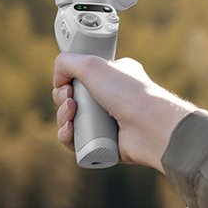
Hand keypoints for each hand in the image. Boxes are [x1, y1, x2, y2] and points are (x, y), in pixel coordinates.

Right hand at [53, 54, 195, 172]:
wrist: (150, 126)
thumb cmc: (127, 92)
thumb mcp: (93, 64)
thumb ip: (67, 62)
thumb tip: (57, 78)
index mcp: (113, 76)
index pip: (82, 77)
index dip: (67, 80)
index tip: (65, 82)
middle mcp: (112, 99)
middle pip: (73, 100)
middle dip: (63, 100)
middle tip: (69, 99)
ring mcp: (109, 123)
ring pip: (72, 122)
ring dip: (63, 118)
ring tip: (71, 115)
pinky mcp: (105, 145)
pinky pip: (77, 142)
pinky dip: (68, 137)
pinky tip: (69, 131)